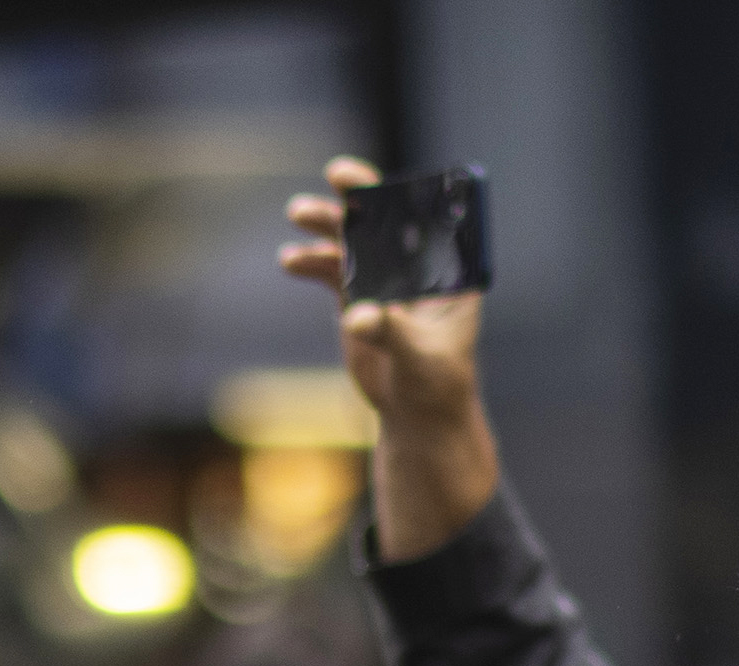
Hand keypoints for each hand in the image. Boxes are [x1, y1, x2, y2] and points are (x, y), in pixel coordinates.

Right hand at [280, 156, 492, 558]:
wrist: (415, 415)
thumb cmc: (435, 385)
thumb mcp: (418, 360)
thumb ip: (390, 333)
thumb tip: (355, 317)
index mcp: (447, 272)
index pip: (429, 222)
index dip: (407, 196)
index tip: (386, 184)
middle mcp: (415, 268)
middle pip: (386, 222)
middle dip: (361, 198)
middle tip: (337, 176)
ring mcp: (385, 281)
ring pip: (355, 242)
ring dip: (328, 225)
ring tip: (299, 213)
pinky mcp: (358, 298)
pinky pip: (332, 271)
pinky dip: (311, 262)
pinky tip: (291, 260)